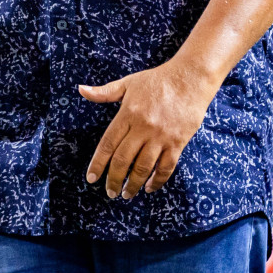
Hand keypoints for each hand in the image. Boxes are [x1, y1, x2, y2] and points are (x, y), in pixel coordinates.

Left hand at [79, 63, 211, 199]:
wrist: (191, 78)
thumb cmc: (157, 80)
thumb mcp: (128, 83)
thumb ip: (104, 92)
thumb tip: (81, 90)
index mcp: (128, 113)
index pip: (108, 143)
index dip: (98, 163)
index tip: (91, 178)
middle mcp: (143, 127)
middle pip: (124, 160)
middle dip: (114, 180)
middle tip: (110, 192)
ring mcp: (161, 136)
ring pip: (144, 167)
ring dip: (134, 184)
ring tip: (127, 194)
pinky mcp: (178, 142)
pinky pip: (166, 167)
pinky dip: (157, 181)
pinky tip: (149, 187)